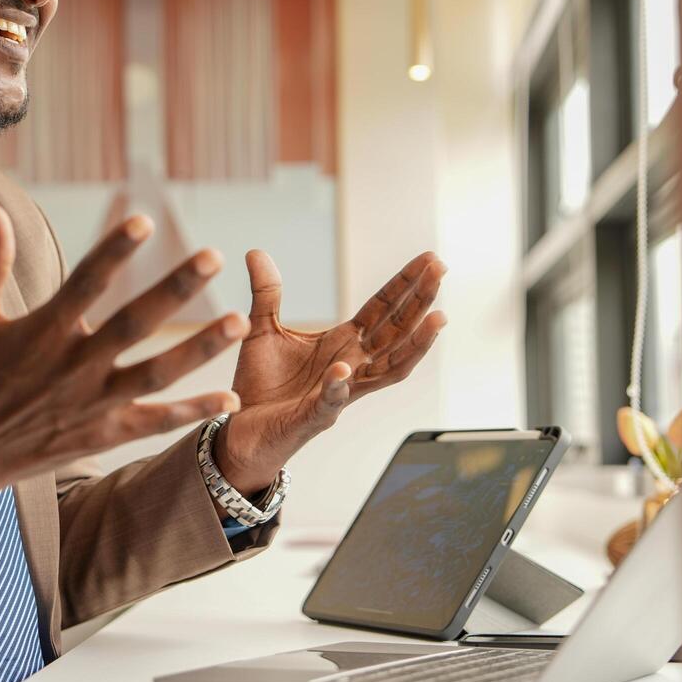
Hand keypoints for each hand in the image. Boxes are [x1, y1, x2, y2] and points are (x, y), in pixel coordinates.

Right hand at [0, 206, 248, 538]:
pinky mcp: (103, 435)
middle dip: (174, 288)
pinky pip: (157, 422)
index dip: (114, 250)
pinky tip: (231, 397)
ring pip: (157, 373)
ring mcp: (92, 403)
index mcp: (41, 332)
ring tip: (240, 321)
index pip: (85, 282)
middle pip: (133, 323)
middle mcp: (72, 366)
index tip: (144, 220)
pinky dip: (194, 411)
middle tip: (213, 256)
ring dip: (200, 348)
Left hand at [213, 251, 447, 494]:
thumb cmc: (261, 385)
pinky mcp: (314, 417)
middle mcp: (350, 366)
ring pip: (387, 370)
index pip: (382, 309)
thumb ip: (266, 292)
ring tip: (437, 319)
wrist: (241, 428)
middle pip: (394, 332)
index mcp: (341, 343)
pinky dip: (337, 387)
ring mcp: (338, 393)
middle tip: (441, 269)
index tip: (429, 259)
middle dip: (419, 301)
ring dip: (414, 346)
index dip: (405, 284)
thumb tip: (256, 252)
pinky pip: (331, 402)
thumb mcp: (262, 329)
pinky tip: (343, 370)